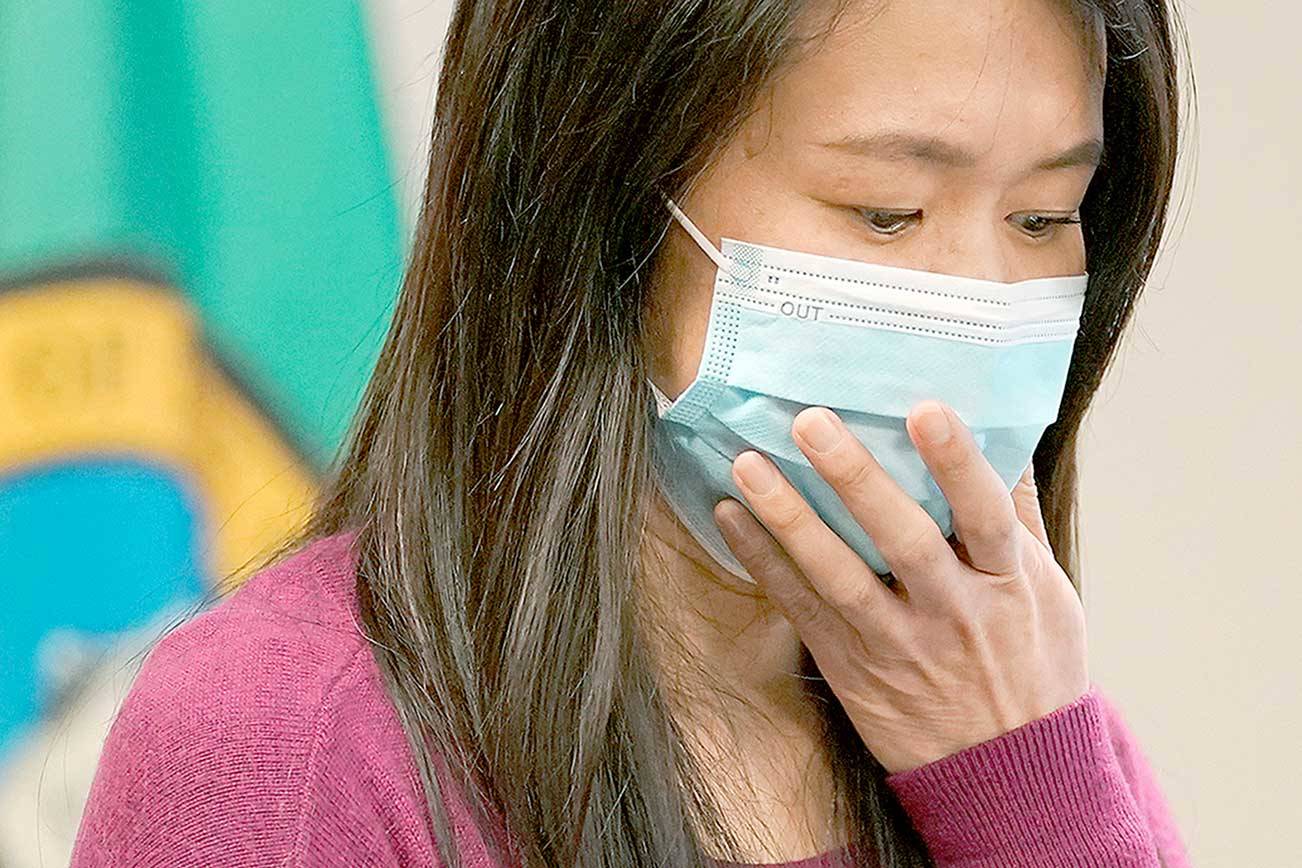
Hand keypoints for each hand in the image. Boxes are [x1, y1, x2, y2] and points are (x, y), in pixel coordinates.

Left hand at [712, 400, 1088, 774]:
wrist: (1007, 777)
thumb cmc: (1032, 668)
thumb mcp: (1049, 595)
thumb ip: (1019, 518)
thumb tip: (1005, 434)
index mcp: (1008, 586)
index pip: (986, 516)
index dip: (957, 463)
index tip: (925, 408)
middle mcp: (952, 613)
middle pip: (903, 541)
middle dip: (856, 479)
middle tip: (810, 421)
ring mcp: (898, 644)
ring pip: (840, 577)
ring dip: (790, 519)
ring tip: (748, 465)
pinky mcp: (852, 667)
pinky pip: (802, 610)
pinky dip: (763, 563)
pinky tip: (730, 516)